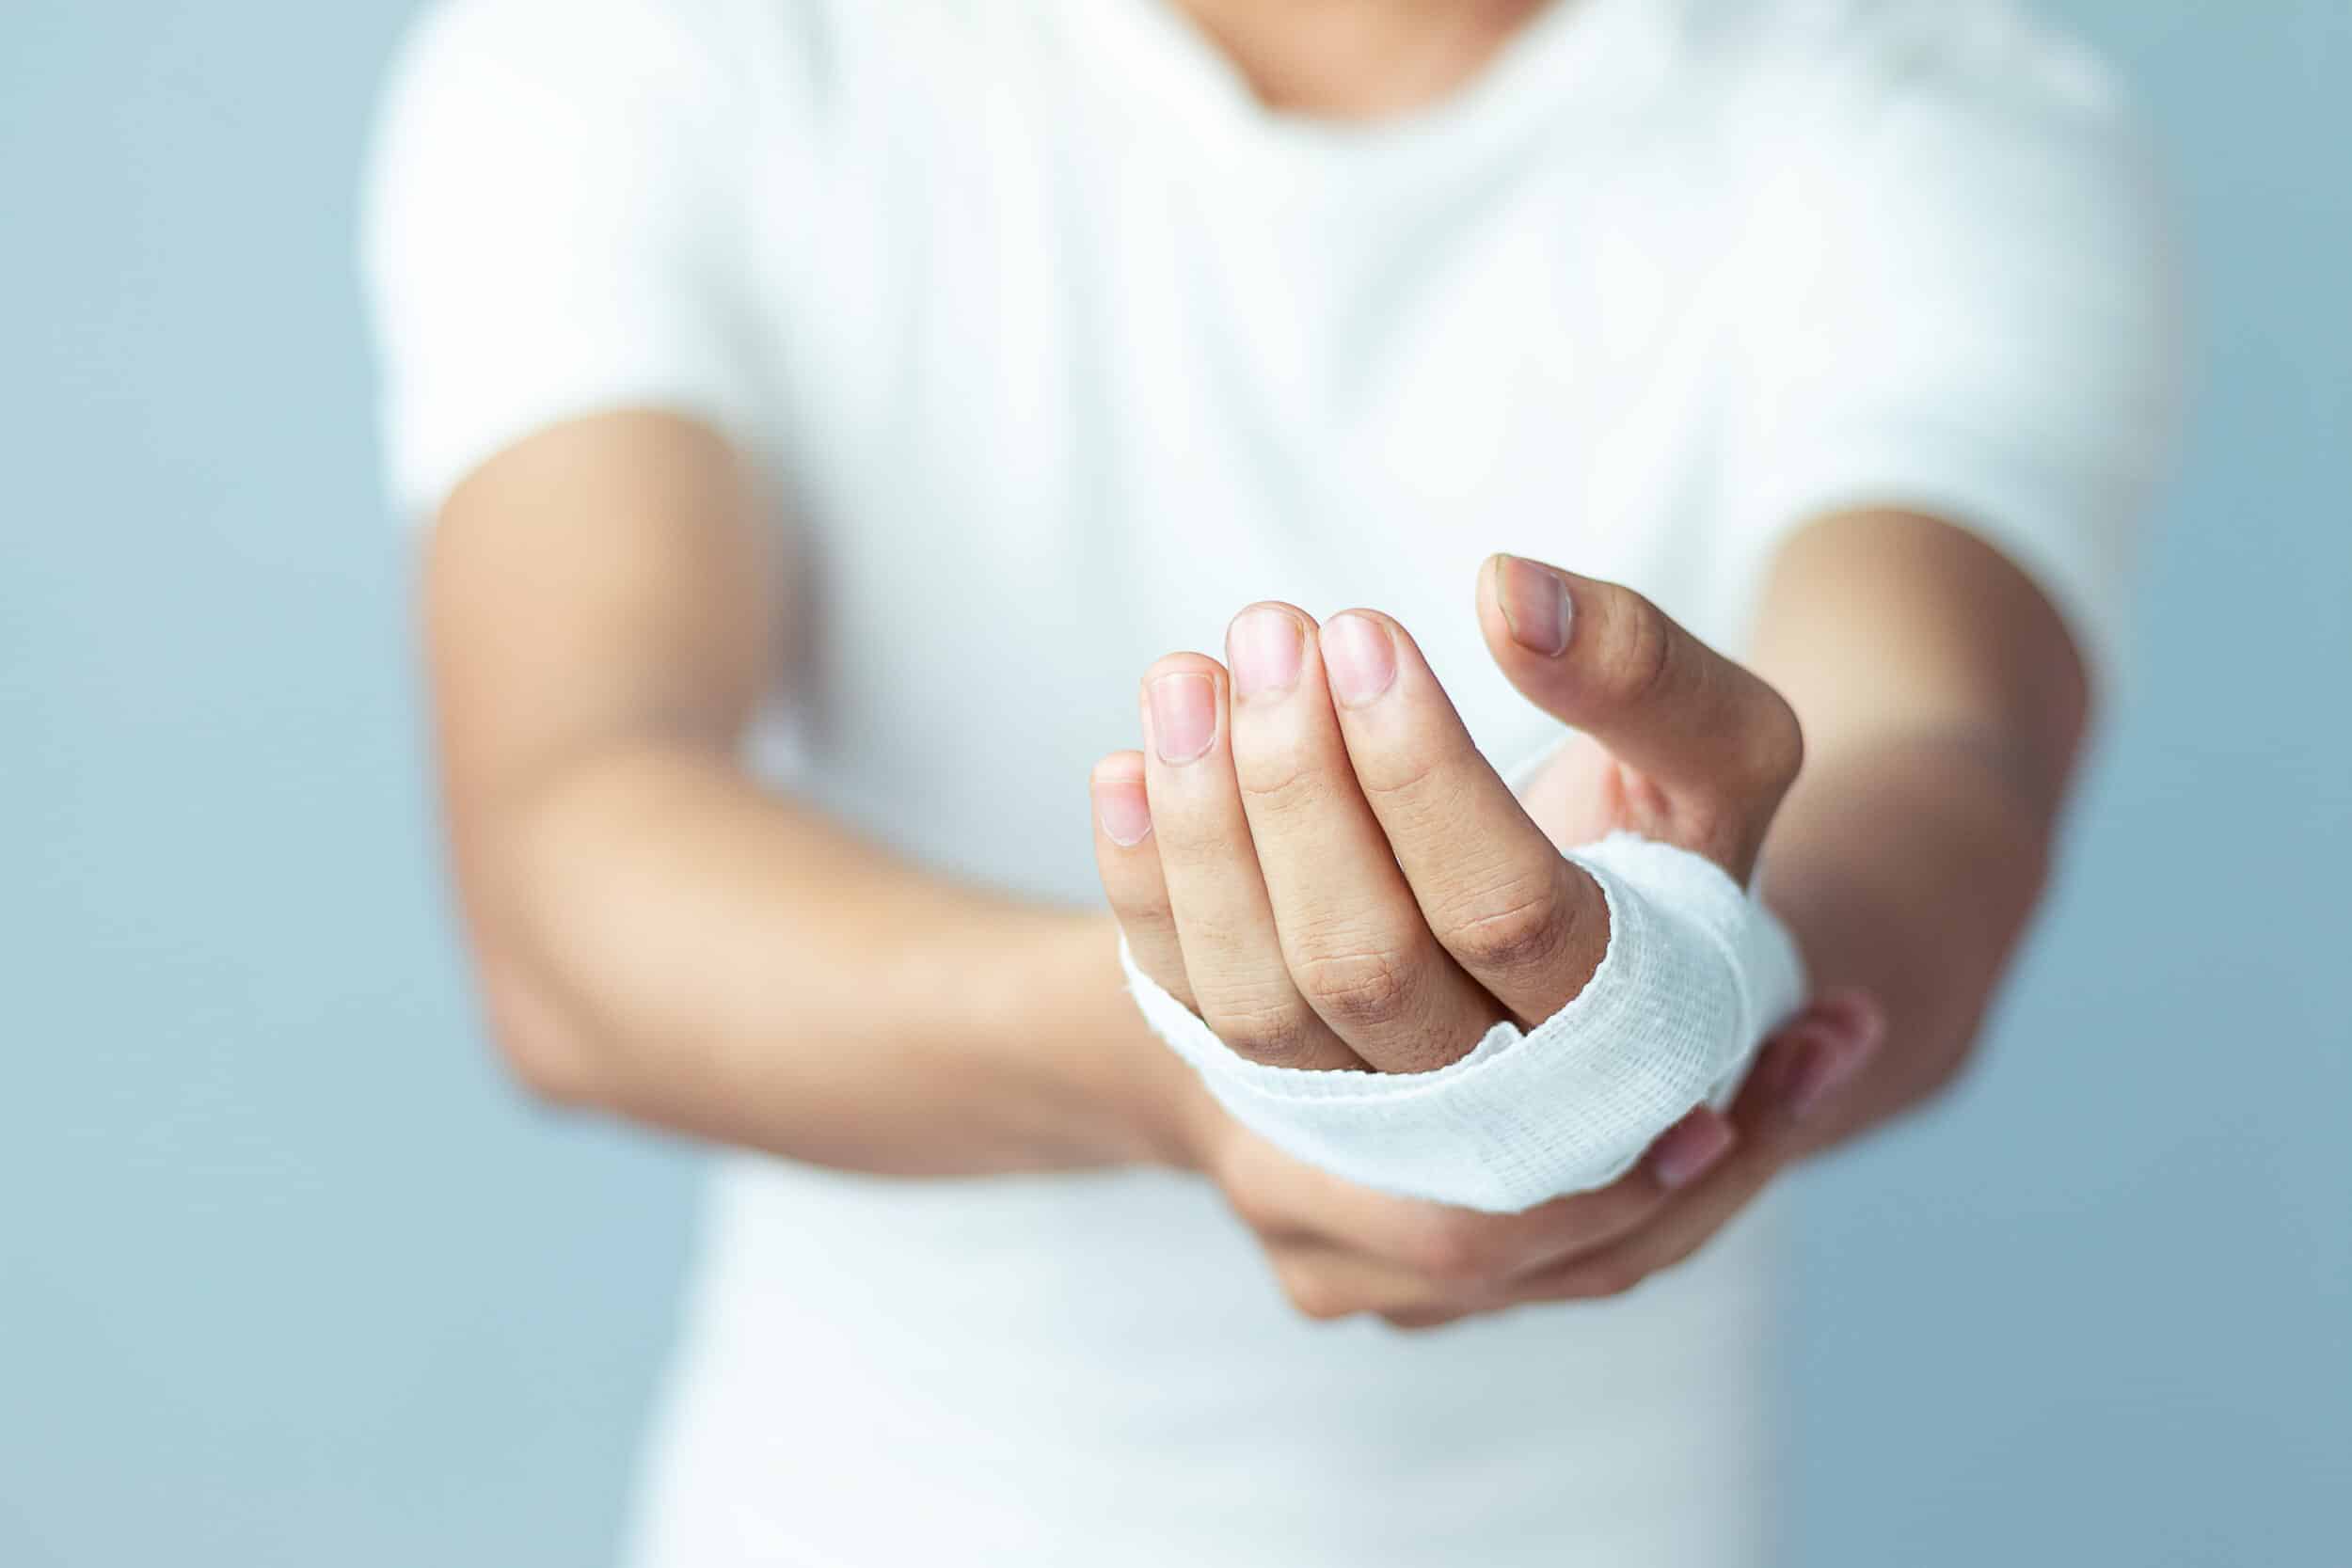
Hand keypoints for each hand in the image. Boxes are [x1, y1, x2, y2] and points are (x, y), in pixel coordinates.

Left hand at [1090, 553, 1881, 1322]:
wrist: (1609, 980)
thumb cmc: (1663, 846)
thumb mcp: (1718, 757)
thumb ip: (1647, 673)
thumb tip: (1505, 592)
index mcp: (1630, 1028)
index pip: (1506, 913)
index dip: (1423, 773)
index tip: (1361, 633)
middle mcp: (1496, 1108)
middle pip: (1364, 967)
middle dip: (1299, 787)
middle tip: (1269, 630)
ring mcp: (1372, 1126)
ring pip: (1258, 1005)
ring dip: (1203, 831)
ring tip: (1183, 674)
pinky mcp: (1279, 1104)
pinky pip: (1187, 1013)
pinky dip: (1144, 891)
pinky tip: (1123, 765)